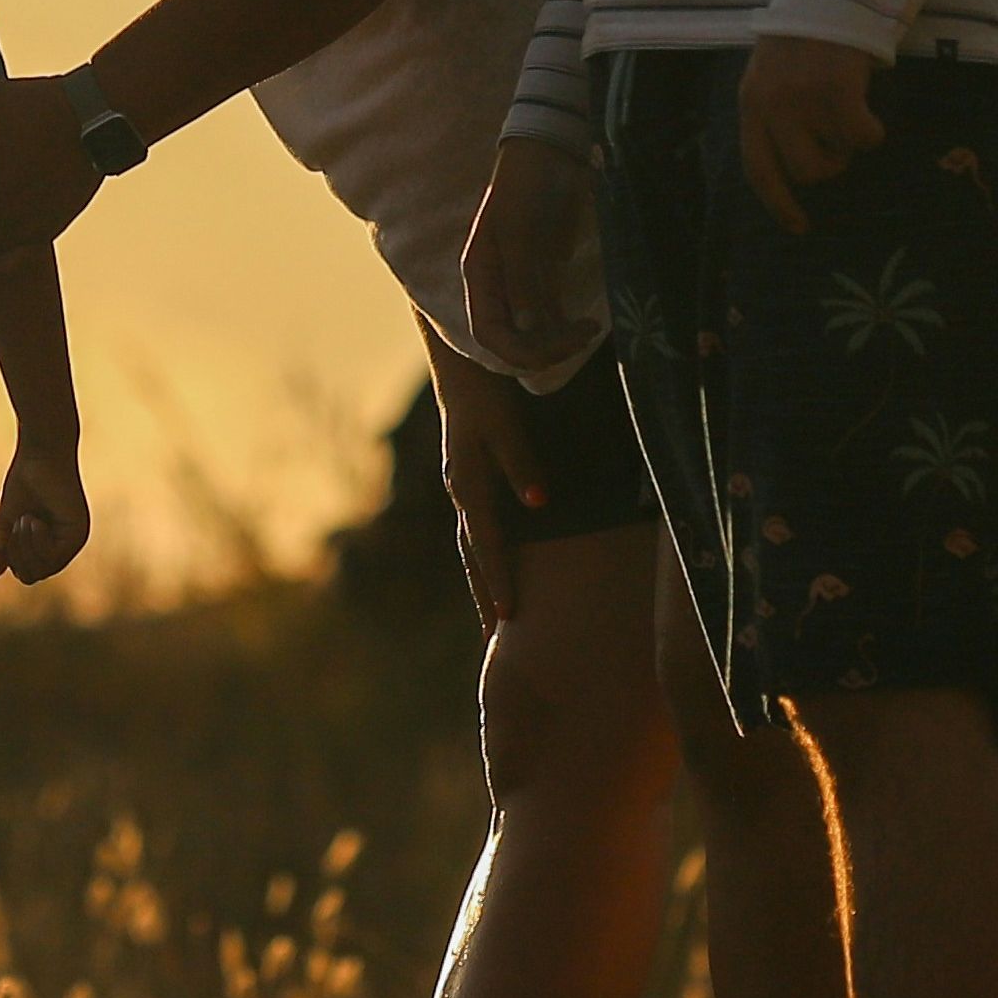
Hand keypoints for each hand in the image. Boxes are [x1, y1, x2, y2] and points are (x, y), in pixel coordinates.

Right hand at [0, 437, 89, 587]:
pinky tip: (34, 521)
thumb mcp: (8, 518)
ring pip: (42, 569)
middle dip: (16, 555)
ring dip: (25, 547)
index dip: (10, 558)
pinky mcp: (78, 534)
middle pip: (33, 574)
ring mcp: (73, 541)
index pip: (27, 571)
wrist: (42, 454)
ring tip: (25, 519)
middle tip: (11, 528)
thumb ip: (3, 547)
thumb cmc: (26, 481)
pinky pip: (53, 557)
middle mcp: (64, 546)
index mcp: (49, 543)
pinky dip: (38, 542)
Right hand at [431, 348, 545, 628]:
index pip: (485, 544)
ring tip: (493, 612)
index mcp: (468, 483)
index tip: (509, 616)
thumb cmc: (487, 390)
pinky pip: (476, 526)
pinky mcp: (469, 476)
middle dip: (482, 595)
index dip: (498, 580)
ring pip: (470, 543)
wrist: (459, 360)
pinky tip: (493, 564)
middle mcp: (460, 490)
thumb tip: (539, 504)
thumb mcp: (503, 423)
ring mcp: (462, 484)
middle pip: (471, 554)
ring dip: (481, 579)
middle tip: (494, 638)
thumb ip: (520, 463)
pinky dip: (484, 553)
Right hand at [459, 141, 597, 377]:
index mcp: (480, 273)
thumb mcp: (520, 230)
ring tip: (589, 330)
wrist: (550, 153)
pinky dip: (568, 326)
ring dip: (560, 340)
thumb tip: (527, 327)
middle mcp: (498, 284)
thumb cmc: (526, 185)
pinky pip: (553, 314)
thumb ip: (522, 279)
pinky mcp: (546, 275)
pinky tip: (589, 322)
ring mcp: (523, 281)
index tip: (556, 348)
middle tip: (581, 338)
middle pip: (513, 338)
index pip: (488, 331)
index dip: (517, 350)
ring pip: (535, 331)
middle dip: (544, 348)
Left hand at [735, 32, 884, 232]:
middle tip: (837, 143)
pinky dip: (873, 130)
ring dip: (849, 144)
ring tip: (849, 113)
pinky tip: (868, 107)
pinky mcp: (838, 92)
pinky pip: (863, 137)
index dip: (778, 203)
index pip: (758, 169)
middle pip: (803, 171)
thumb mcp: (768, 78)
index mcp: (750, 105)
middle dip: (827, 165)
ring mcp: (804, 101)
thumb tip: (796, 169)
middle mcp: (771, 107)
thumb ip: (772, 117)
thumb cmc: (801, 42)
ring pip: (838, 156)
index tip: (798, 227)